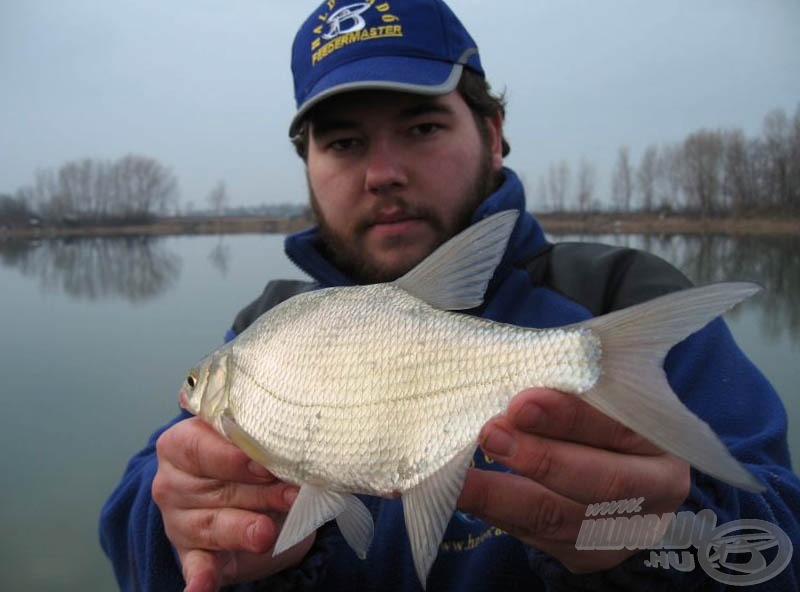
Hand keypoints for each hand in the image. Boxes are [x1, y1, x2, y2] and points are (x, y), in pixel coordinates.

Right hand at [153, 417, 313, 591]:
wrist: (249, 497)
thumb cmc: (248, 461)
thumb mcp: (253, 447)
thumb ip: (261, 447)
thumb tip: (289, 455)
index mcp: (181, 443)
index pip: (198, 447)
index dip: (233, 457)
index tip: (264, 466)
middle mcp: (172, 481)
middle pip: (211, 486)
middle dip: (255, 492)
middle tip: (290, 496)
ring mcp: (178, 519)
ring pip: (210, 524)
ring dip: (243, 529)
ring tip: (266, 533)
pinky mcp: (190, 553)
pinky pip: (195, 565)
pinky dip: (200, 577)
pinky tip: (201, 586)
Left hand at [457, 388, 689, 572]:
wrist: (626, 482)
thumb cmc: (602, 422)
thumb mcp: (602, 399)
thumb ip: (570, 390)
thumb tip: (509, 372)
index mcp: (663, 440)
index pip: (620, 429)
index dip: (571, 417)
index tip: (522, 402)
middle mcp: (654, 493)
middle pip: (601, 483)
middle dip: (540, 459)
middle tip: (490, 434)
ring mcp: (622, 531)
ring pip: (561, 519)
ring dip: (502, 495)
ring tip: (459, 473)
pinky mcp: (587, 554)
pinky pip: (536, 536)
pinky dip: (494, 512)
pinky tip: (462, 494)